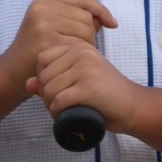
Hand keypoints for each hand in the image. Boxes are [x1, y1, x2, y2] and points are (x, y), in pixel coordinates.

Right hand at [2, 0, 116, 106]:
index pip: (82, 0)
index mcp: (44, 1)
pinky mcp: (46, 40)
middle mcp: (42, 8)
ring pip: (86, 31)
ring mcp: (43, 23)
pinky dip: (78, 57)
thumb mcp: (52, 28)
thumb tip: (103, 18)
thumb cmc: (35, 53)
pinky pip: (78, 46)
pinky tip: (69, 65)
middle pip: (87, 17)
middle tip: (76, 52)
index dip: (100, 10)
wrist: (11, 74)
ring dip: (86, 47)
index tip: (112, 24)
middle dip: (90, 36)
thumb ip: (75, 20)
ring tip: (71, 58)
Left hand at [26, 39, 144, 136]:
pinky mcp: (89, 87)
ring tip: (63, 111)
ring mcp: (85, 68)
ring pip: (48, 89)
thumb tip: (28, 84)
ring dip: (50, 106)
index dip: (43, 79)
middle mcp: (81, 52)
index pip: (42, 59)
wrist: (134, 106)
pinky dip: (58, 113)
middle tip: (59, 106)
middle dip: (45, 95)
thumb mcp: (78, 81)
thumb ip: (54, 80)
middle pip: (43, 76)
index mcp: (78, 46)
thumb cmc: (105, 95)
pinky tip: (66, 116)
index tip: (56, 91)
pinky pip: (59, 101)